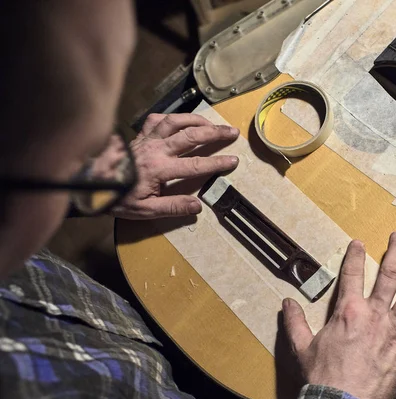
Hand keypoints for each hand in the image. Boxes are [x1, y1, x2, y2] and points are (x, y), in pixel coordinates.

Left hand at [111, 113, 239, 218]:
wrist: (89, 182)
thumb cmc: (117, 198)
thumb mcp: (144, 210)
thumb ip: (172, 207)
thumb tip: (198, 207)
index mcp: (159, 169)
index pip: (195, 165)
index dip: (217, 163)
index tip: (233, 161)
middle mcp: (156, 149)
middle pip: (191, 136)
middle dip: (214, 133)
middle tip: (232, 132)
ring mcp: (146, 139)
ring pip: (176, 122)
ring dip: (197, 120)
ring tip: (212, 122)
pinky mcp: (138, 135)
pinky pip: (156, 120)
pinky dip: (171, 117)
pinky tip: (180, 120)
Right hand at [282, 232, 395, 398]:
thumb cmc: (323, 377)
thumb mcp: (302, 347)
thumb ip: (294, 322)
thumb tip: (286, 303)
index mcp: (348, 311)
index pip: (352, 274)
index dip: (355, 255)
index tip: (359, 243)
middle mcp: (374, 315)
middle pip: (389, 275)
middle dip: (395, 252)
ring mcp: (394, 331)